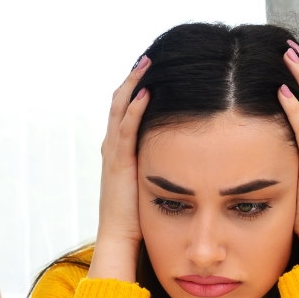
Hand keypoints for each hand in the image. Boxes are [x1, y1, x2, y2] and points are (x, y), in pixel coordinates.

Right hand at [88, 56, 151, 281]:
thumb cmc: (140, 219)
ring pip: (120, 109)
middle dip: (134, 79)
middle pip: (120, 103)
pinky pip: (126, 128)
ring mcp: (114, 154)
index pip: (126, 113)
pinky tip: (147, 91)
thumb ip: (163, 168)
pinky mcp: (120, 163)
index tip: (152, 71)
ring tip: (147, 63)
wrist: (120, 239)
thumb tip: (185, 158)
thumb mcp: (151, 185)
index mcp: (120, 152)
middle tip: (149, 57)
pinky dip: (135, 107)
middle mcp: (113, 148)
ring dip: (133, 84)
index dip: (136, 90)